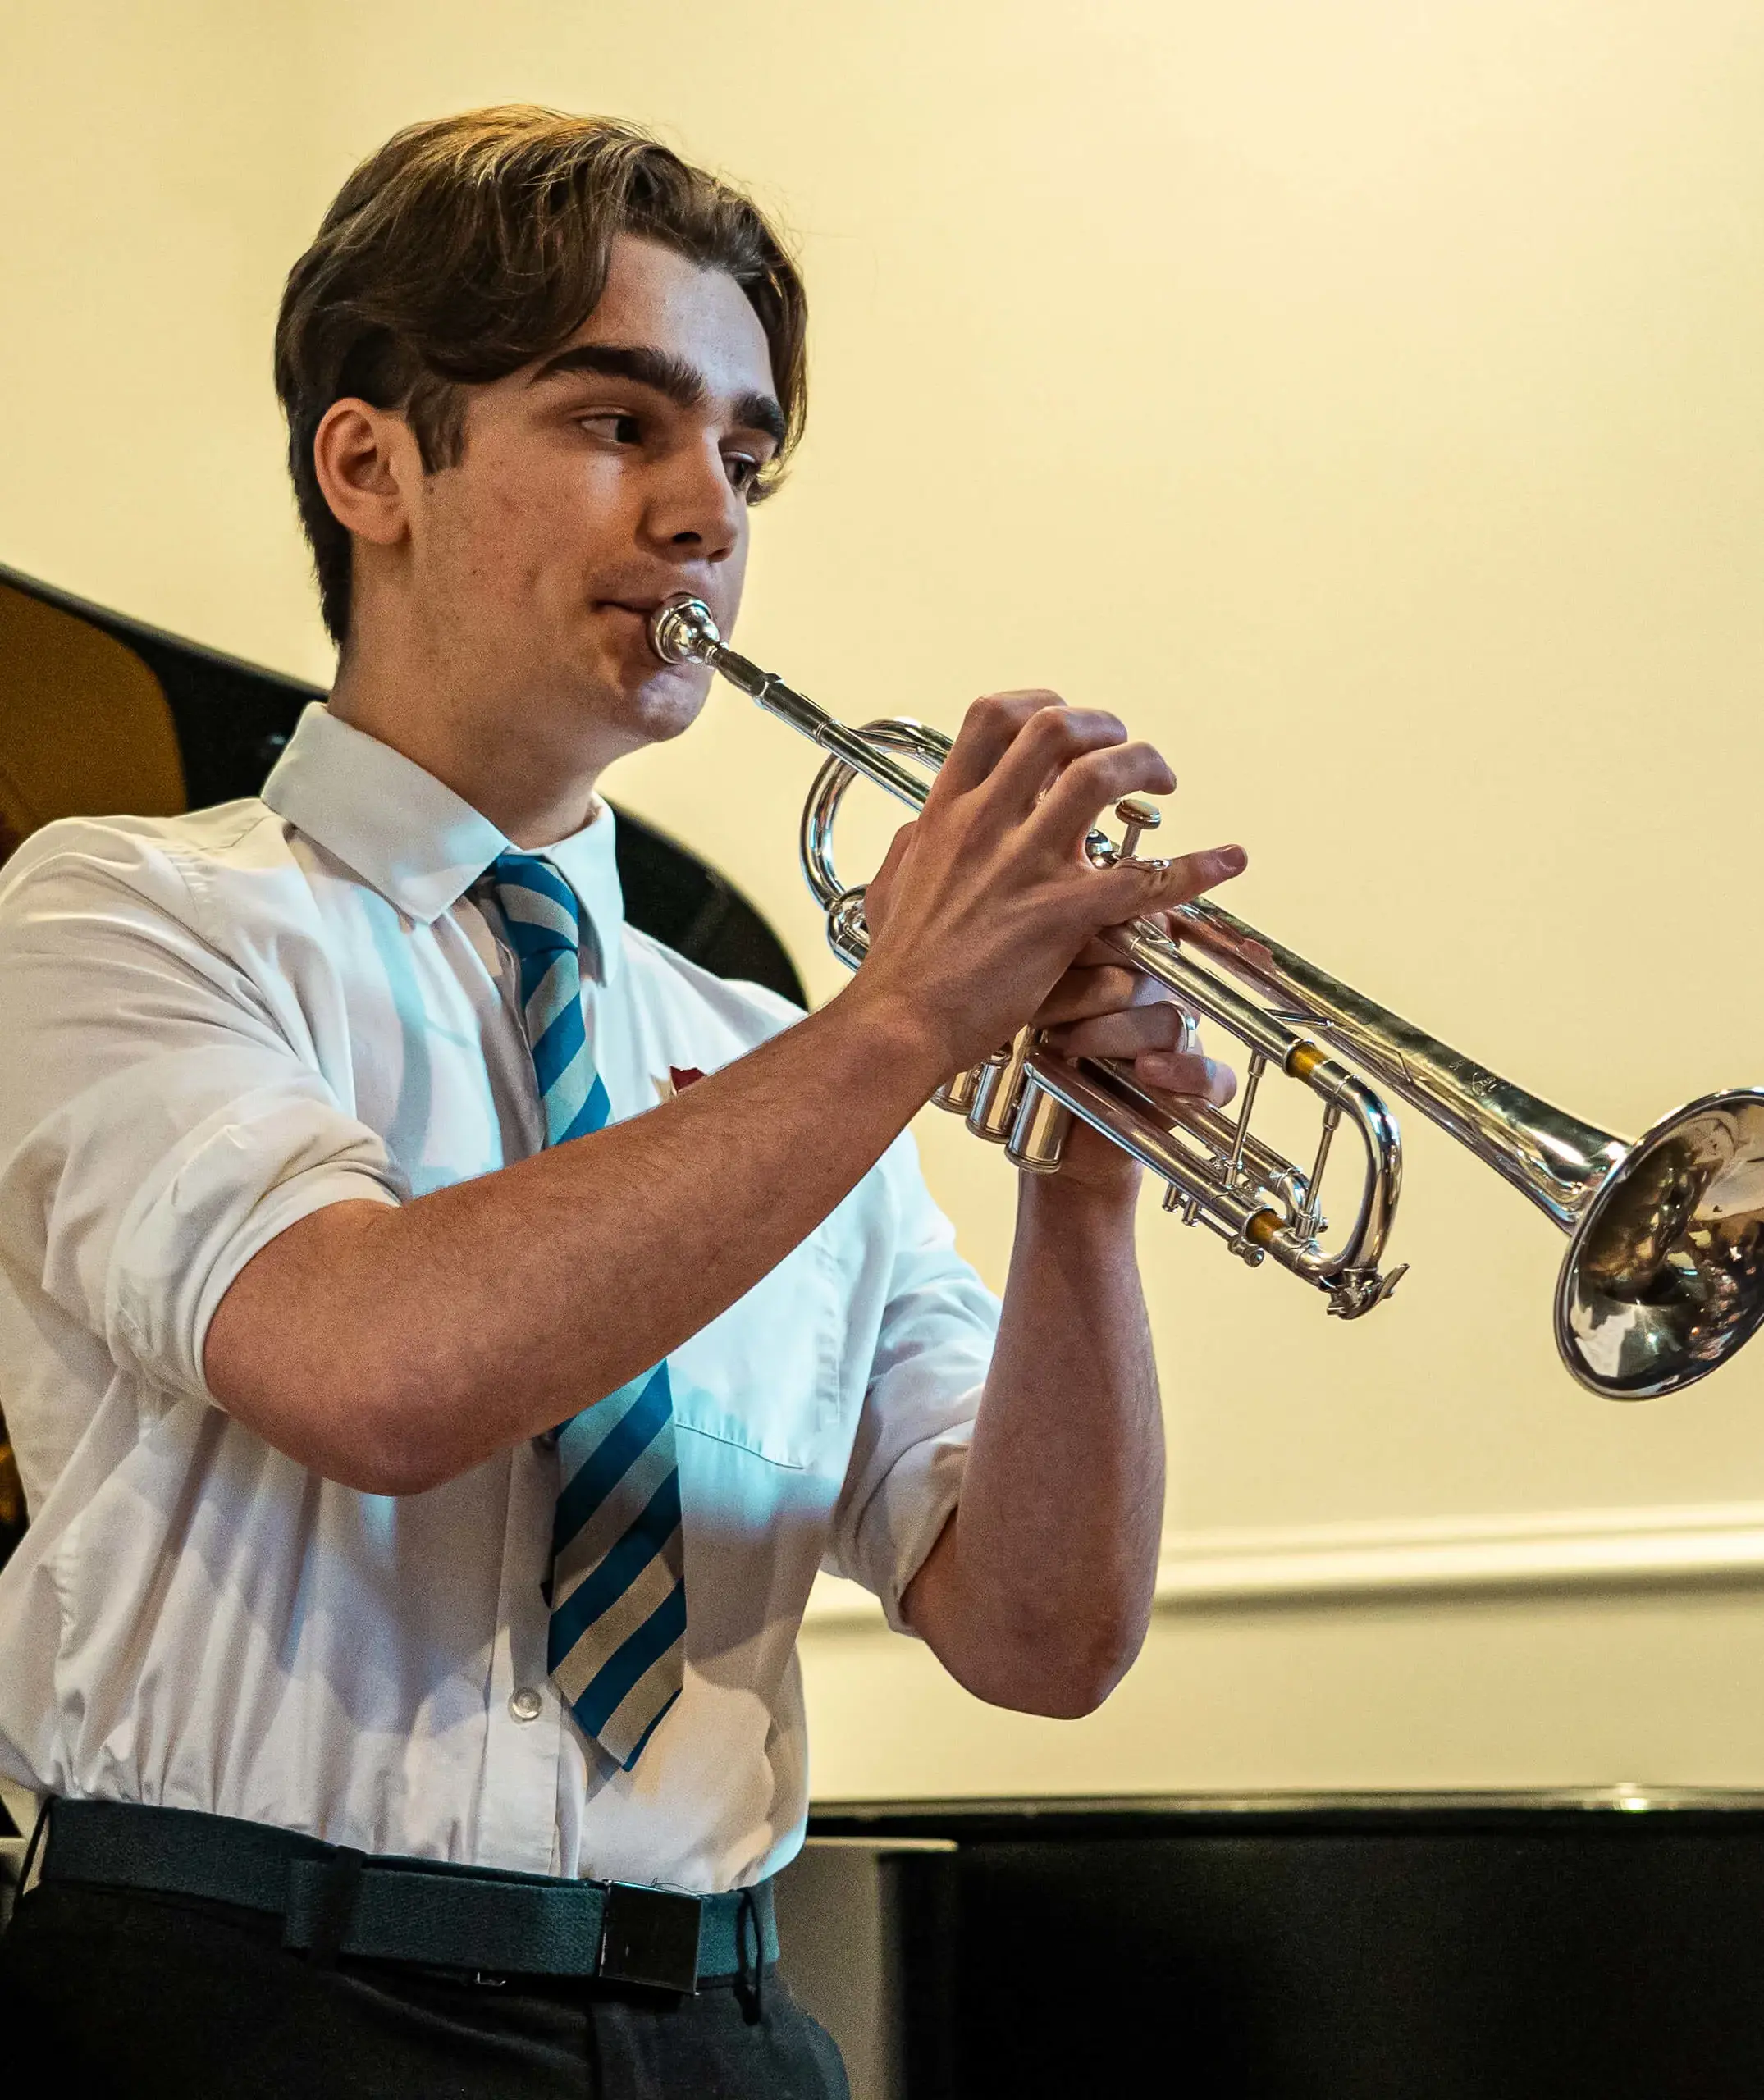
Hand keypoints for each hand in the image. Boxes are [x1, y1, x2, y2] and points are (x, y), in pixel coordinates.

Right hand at [856, 690, 1246, 1076]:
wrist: (900, 1021)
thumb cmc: (900, 965)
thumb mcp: (891, 884)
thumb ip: (911, 845)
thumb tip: (920, 827)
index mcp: (947, 811)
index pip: (992, 717)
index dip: (1040, 703)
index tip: (1066, 720)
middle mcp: (987, 824)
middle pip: (1055, 729)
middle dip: (1104, 727)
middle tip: (1124, 748)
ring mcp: (1024, 866)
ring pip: (1099, 778)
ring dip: (1144, 766)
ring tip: (1162, 783)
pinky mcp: (1059, 915)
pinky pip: (1142, 878)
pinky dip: (1193, 868)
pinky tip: (1224, 863)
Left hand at [1035, 920, 1235, 1105]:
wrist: (1057, 1139)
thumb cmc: (1042, 1061)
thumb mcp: (1036, 1004)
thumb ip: (1049, 960)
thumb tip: (1039, 917)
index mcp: (1132, 964)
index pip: (1143, 927)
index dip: (1111, 931)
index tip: (1071, 939)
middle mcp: (1162, 995)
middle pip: (1150, 971)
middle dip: (1092, 987)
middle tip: (1042, 1004)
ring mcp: (1184, 1040)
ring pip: (1168, 1021)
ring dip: (1112, 1033)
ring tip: (1066, 1046)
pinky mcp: (1197, 1088)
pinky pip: (1212, 1074)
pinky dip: (1182, 1072)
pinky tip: (1147, 1072)